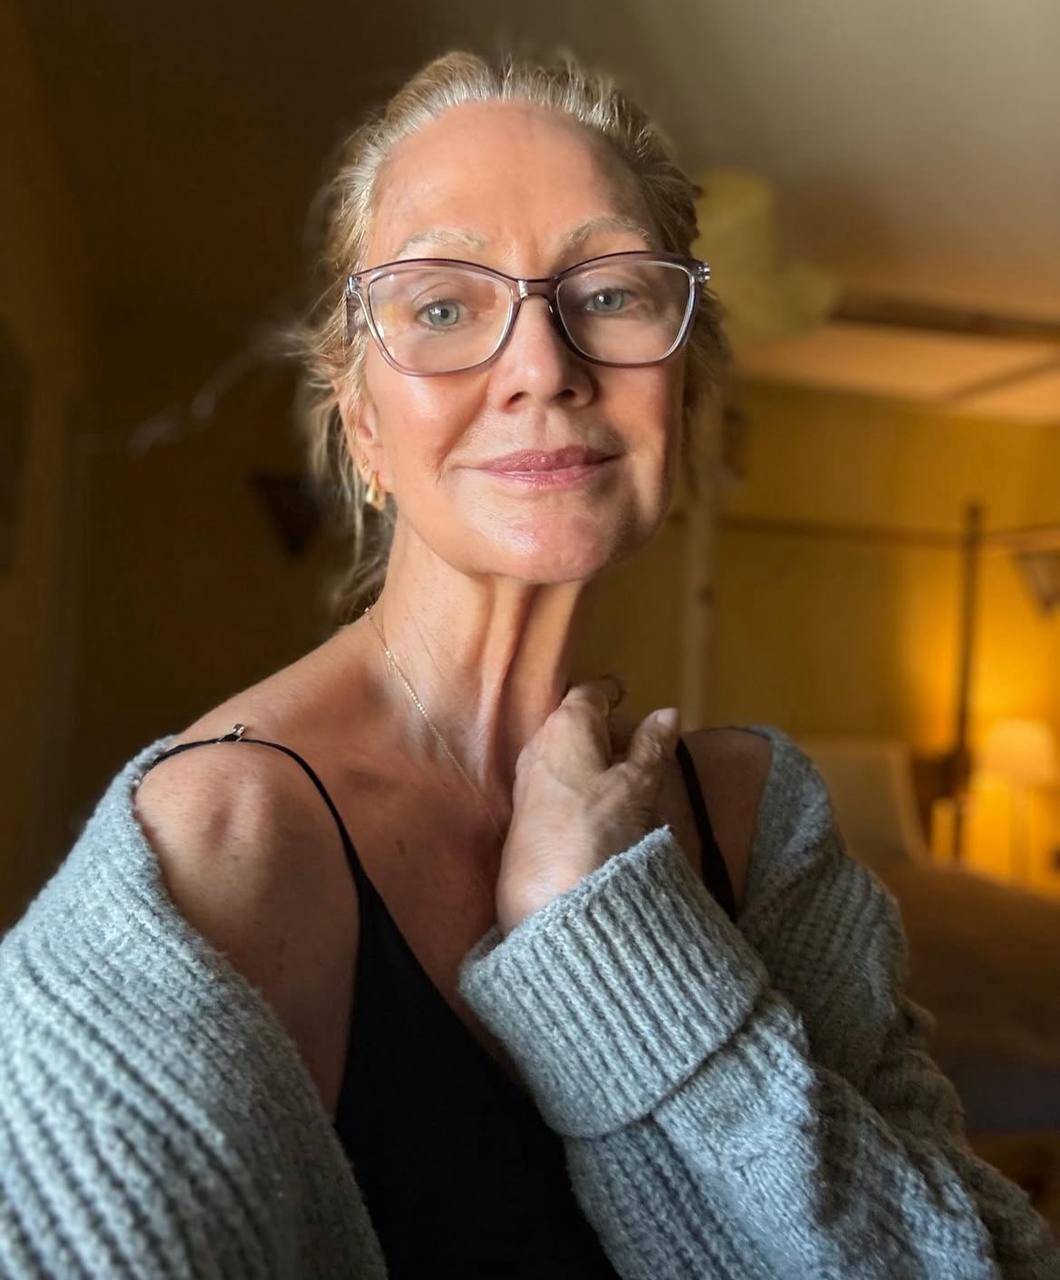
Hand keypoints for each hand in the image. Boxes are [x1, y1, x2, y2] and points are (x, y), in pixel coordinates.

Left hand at [495, 677, 680, 936]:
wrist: (553, 893)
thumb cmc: (601, 825)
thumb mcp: (639, 784)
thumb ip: (653, 745)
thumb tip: (666, 712)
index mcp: (567, 724)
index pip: (589, 693)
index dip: (609, 692)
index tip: (623, 692)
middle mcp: (538, 743)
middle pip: (571, 721)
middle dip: (601, 725)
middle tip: (633, 738)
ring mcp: (526, 778)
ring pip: (560, 751)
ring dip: (588, 755)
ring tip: (619, 772)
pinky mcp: (522, 812)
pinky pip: (552, 779)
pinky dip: (574, 779)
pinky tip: (593, 801)